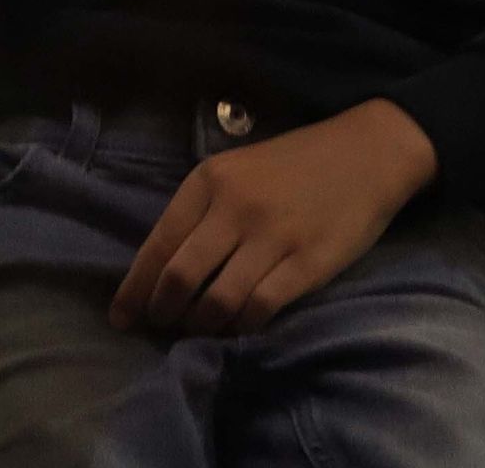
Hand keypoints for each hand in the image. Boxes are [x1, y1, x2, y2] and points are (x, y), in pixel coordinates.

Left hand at [109, 100, 439, 337]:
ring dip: (201, 325)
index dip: (135, 287)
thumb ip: (203, 210)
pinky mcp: (307, 264)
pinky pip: (261, 309)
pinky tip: (240, 328)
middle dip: (162, 311)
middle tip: (160, 327)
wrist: (364, 153)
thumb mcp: (237, 169)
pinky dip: (243, 328)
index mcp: (210, 179)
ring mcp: (273, 236)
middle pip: (181, 276)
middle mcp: (235, 207)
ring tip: (198, 330)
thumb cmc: (293, 164)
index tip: (120, 317)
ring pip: (218, 300)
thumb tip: (165, 268)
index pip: (159, 242)